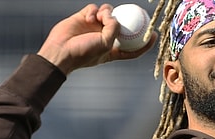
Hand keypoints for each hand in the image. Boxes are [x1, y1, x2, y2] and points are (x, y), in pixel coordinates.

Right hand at [37, 4, 156, 74]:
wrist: (60, 51)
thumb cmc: (83, 53)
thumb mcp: (105, 45)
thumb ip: (114, 29)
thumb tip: (115, 17)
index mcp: (112, 50)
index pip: (133, 48)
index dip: (145, 43)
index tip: (154, 35)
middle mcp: (104, 37)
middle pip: (121, 25)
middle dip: (126, 20)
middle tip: (134, 12)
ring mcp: (94, 27)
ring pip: (107, 13)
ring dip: (107, 12)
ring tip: (101, 17)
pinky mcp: (83, 18)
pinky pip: (94, 9)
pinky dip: (94, 11)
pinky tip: (90, 17)